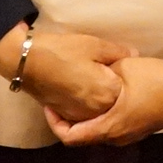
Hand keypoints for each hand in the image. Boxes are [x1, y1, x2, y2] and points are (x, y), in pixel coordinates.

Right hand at [0, 22, 135, 123]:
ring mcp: (80, 116)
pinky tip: (77, 88)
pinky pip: (82, 114)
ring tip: (88, 79)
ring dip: (97, 99)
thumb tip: (135, 56)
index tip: (112, 64)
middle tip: (100, 71)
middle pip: (113, 101)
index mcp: (109, 93)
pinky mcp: (65, 116)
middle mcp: (97, 110)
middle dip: (110, 88)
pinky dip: (83, 104)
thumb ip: (119, 52)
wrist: (28, 62)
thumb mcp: (95, 45)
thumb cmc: (63, 51)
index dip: (120, 74)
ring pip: (98, 110)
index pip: (126, 87)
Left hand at [51, 52, 162, 145]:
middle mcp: (118, 137)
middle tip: (61, 97)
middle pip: (83, 135)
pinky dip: (101, 116)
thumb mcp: (123, 69)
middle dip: (69, 118)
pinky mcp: (140, 129)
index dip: (54, 122)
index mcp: (110, 126)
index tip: (50, 103)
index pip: (70, 137)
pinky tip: (103, 97)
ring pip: (98, 131)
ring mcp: (131, 135)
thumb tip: (86, 69)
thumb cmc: (156, 79)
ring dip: (86, 118)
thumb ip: (101, 71)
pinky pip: (112, 127)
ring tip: (79, 96)